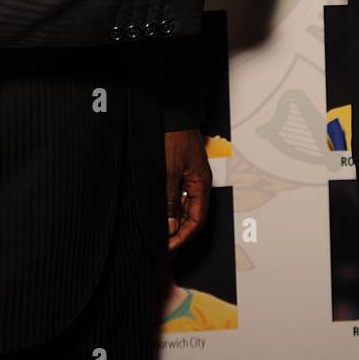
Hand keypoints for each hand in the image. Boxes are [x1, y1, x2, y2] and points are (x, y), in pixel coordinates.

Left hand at [164, 128, 210, 251]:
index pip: (196, 220)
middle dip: (178, 231)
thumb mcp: (168, 172)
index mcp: (201, 184)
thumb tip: (171, 227)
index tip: (166, 246)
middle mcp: (198, 181)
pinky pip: (178, 193)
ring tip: (157, 229)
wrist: (171, 112)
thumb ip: (170, 200)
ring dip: (172, 218)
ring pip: (184, 204)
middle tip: (160, 242)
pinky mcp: (181, 168)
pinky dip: (169, 204)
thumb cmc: (173, 137)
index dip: (182, 236)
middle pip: (192, 214)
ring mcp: (190, 174)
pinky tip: (158, 209)